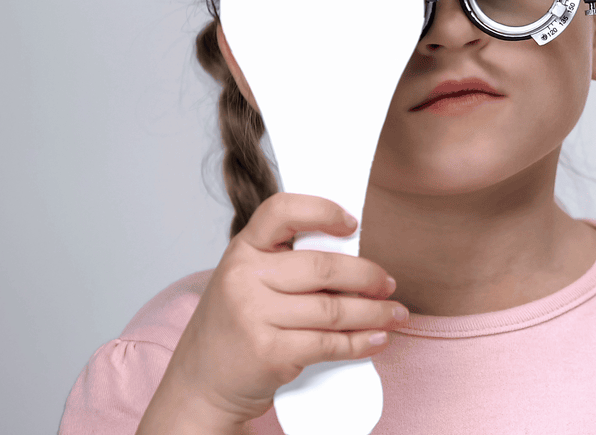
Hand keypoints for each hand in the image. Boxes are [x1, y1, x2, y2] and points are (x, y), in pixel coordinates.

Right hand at [138, 193, 407, 431]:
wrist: (200, 383)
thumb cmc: (234, 327)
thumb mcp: (247, 281)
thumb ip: (286, 264)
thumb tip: (357, 259)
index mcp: (242, 250)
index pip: (282, 211)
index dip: (322, 211)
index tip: (352, 224)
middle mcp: (243, 277)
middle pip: (324, 267)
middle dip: (368, 276)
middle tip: (388, 283)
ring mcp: (254, 316)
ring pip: (333, 309)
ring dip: (375, 312)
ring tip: (394, 314)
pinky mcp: (269, 352)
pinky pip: (329, 343)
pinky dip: (361, 342)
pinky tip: (377, 339)